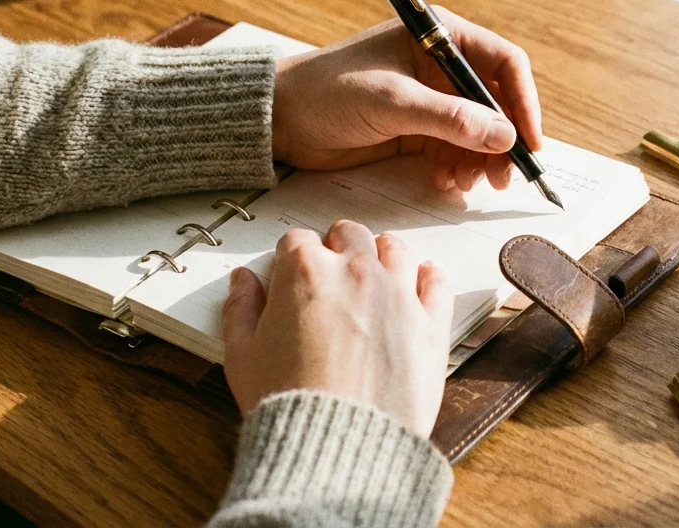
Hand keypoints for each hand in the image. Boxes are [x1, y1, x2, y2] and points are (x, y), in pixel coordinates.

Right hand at [221, 223, 453, 436]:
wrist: (338, 444)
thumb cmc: (289, 404)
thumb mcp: (242, 357)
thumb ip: (240, 309)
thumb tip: (243, 282)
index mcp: (306, 273)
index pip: (297, 240)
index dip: (291, 259)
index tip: (292, 276)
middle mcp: (356, 272)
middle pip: (349, 234)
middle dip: (337, 248)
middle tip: (332, 275)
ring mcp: (399, 293)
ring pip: (396, 248)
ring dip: (382, 255)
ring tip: (375, 275)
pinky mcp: (431, 322)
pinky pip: (437, 280)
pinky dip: (429, 277)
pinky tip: (420, 283)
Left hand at [272, 6, 543, 191]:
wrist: (281, 118)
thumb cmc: (328, 90)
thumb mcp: (392, 101)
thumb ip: (450, 118)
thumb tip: (504, 136)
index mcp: (439, 36)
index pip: (503, 64)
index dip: (523, 102)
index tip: (529, 141)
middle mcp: (442, 65)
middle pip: (497, 102)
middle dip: (503, 140)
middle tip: (504, 176)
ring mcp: (432, 98)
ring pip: (479, 131)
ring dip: (482, 159)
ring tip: (469, 182)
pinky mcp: (418, 128)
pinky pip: (456, 149)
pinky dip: (459, 167)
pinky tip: (447, 180)